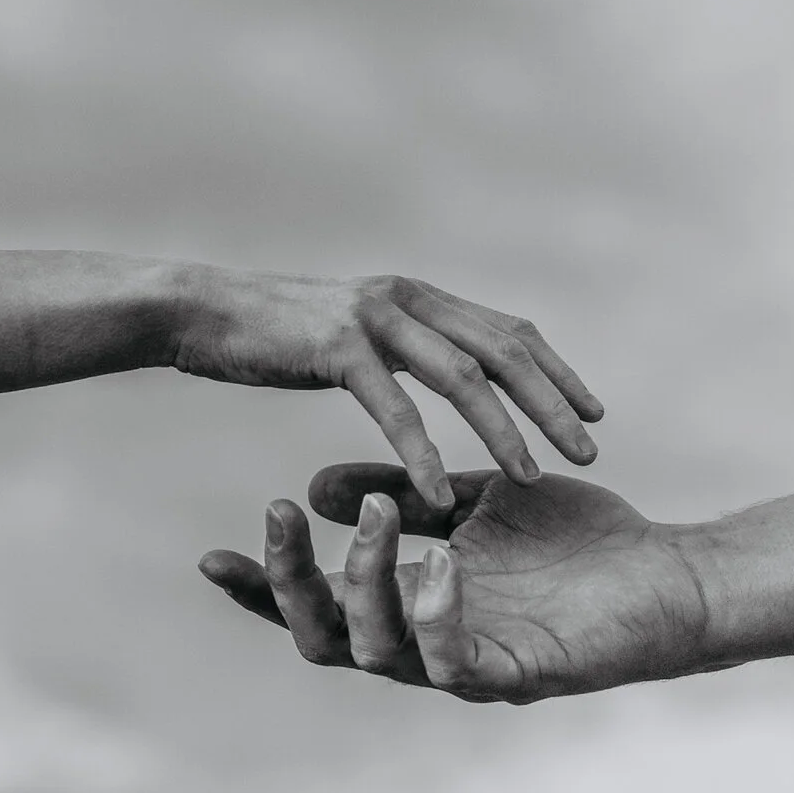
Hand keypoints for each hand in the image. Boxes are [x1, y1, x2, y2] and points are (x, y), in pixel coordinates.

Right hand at [170, 271, 601, 509]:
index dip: (557, 371)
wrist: (199, 311)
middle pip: (504, 349)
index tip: (594, 413)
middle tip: (591, 449)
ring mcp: (375, 318)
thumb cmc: (274, 332)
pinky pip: (396, 408)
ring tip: (533, 478)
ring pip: (462, 377)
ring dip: (504, 429)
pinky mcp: (338, 348)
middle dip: (553, 402)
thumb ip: (406, 344)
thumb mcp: (357, 332)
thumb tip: (448, 371)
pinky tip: (443, 496)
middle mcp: (408, 298)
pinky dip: (424, 454)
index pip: (509, 331)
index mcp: (419, 296)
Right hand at [197, 462, 713, 702]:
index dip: (260, 588)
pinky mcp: (513, 678)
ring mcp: (464, 668)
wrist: (664, 577)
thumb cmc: (573, 543)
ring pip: (377, 650)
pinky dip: (437, 610)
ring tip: (375, 517)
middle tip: (275, 515)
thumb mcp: (470, 501)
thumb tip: (318, 489)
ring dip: (366, 579)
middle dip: (291, 581)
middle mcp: (424, 646)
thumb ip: (398, 494)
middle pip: (324, 637)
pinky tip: (440, 560)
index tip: (208, 555)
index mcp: (408, 606)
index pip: (316, 602)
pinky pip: (454, 658)